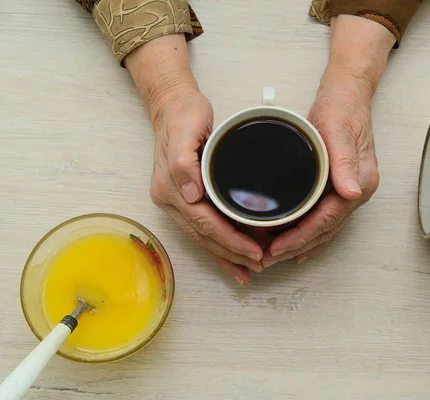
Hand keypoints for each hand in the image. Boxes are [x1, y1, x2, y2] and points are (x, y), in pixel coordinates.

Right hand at [125, 35, 262, 284]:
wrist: (172, 107)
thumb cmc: (184, 115)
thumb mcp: (185, 129)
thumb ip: (183, 162)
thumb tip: (191, 195)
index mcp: (170, 188)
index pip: (204, 223)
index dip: (230, 241)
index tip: (255, 252)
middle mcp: (171, 200)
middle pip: (204, 237)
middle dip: (232, 254)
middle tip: (259, 266)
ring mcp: (176, 202)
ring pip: (203, 238)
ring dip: (225, 257)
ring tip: (248, 271)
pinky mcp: (184, 200)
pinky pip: (201, 229)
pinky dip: (217, 246)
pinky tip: (231, 258)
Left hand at [263, 15, 395, 266]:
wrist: (348, 94)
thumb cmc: (341, 108)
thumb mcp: (339, 130)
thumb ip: (346, 161)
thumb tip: (352, 193)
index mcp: (359, 183)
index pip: (327, 221)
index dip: (301, 238)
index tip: (276, 250)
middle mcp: (357, 191)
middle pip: (325, 231)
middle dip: (295, 249)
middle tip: (266, 261)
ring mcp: (350, 191)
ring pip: (324, 229)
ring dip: (300, 246)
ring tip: (273, 257)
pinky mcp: (339, 187)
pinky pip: (323, 218)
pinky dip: (308, 234)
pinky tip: (293, 243)